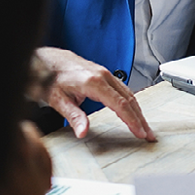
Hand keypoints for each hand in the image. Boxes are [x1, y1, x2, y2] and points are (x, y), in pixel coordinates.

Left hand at [35, 47, 154, 140]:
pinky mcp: (104, 74)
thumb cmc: (49, 78)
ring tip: (143, 126)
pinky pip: (124, 89)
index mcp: (94, 82)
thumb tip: (83, 132)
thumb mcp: (57, 100)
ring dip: (138, 111)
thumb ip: (73, 116)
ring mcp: (105, 73)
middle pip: (130, 99)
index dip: (132, 120)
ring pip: (129, 93)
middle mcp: (103, 76)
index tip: (140, 132)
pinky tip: (132, 111)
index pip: (120, 104)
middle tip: (148, 134)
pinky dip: (131, 102)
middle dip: (141, 118)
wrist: (46, 60)